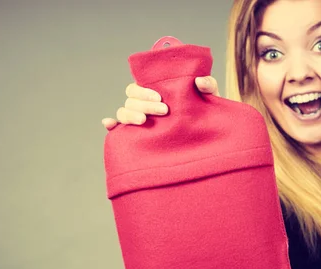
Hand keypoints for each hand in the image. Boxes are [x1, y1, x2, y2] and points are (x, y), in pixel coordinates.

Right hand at [101, 76, 220, 130]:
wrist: (209, 134)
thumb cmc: (206, 112)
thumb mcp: (210, 98)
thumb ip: (209, 85)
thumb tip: (199, 81)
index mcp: (157, 91)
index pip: (139, 86)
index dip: (144, 91)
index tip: (160, 98)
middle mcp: (144, 104)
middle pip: (131, 99)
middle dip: (144, 104)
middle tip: (164, 111)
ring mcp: (141, 119)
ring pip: (124, 112)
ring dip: (130, 115)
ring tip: (144, 121)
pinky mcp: (140, 135)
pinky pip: (119, 130)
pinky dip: (112, 126)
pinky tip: (110, 126)